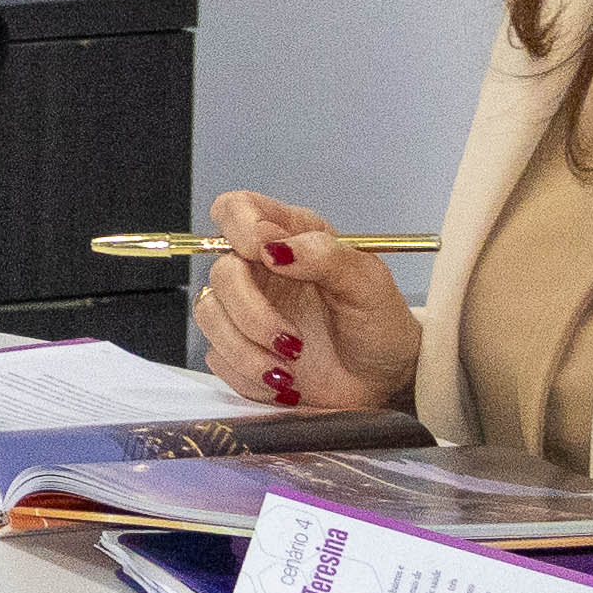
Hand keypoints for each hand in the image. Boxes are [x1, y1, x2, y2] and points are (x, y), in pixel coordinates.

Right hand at [185, 190, 416, 410]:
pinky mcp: (239, 349)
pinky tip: (285, 383)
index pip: (237, 209)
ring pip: (209, 315)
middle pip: (220, 272)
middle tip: (292, 342)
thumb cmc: (380, 326)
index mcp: (291, 238)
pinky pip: (218, 358)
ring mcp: (245, 311)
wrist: (384, 382)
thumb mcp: (368, 283)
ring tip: (290, 369)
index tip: (263, 257)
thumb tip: (274, 247)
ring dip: (248, 351)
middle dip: (252, 313)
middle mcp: (261, 270)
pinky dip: (250, 376)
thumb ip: (323, 254)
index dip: (238, 227)